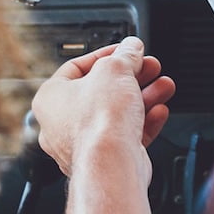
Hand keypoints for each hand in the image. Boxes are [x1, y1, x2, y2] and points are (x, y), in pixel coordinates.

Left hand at [31, 37, 176, 179]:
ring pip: (116, 115)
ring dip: (142, 98)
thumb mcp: (116, 70)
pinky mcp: (104, 161)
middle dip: (131, 77)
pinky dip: (143, 123)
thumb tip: (131, 48)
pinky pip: (124, 137)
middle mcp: (61, 124)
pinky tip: (158, 111)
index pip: (78, 67)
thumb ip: (125, 55)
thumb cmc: (99, 122)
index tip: (126, 51)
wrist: (111, 166)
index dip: (107, 55)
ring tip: (162, 86)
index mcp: (50, 98)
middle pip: (101, 91)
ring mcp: (83, 145)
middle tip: (148, 67)